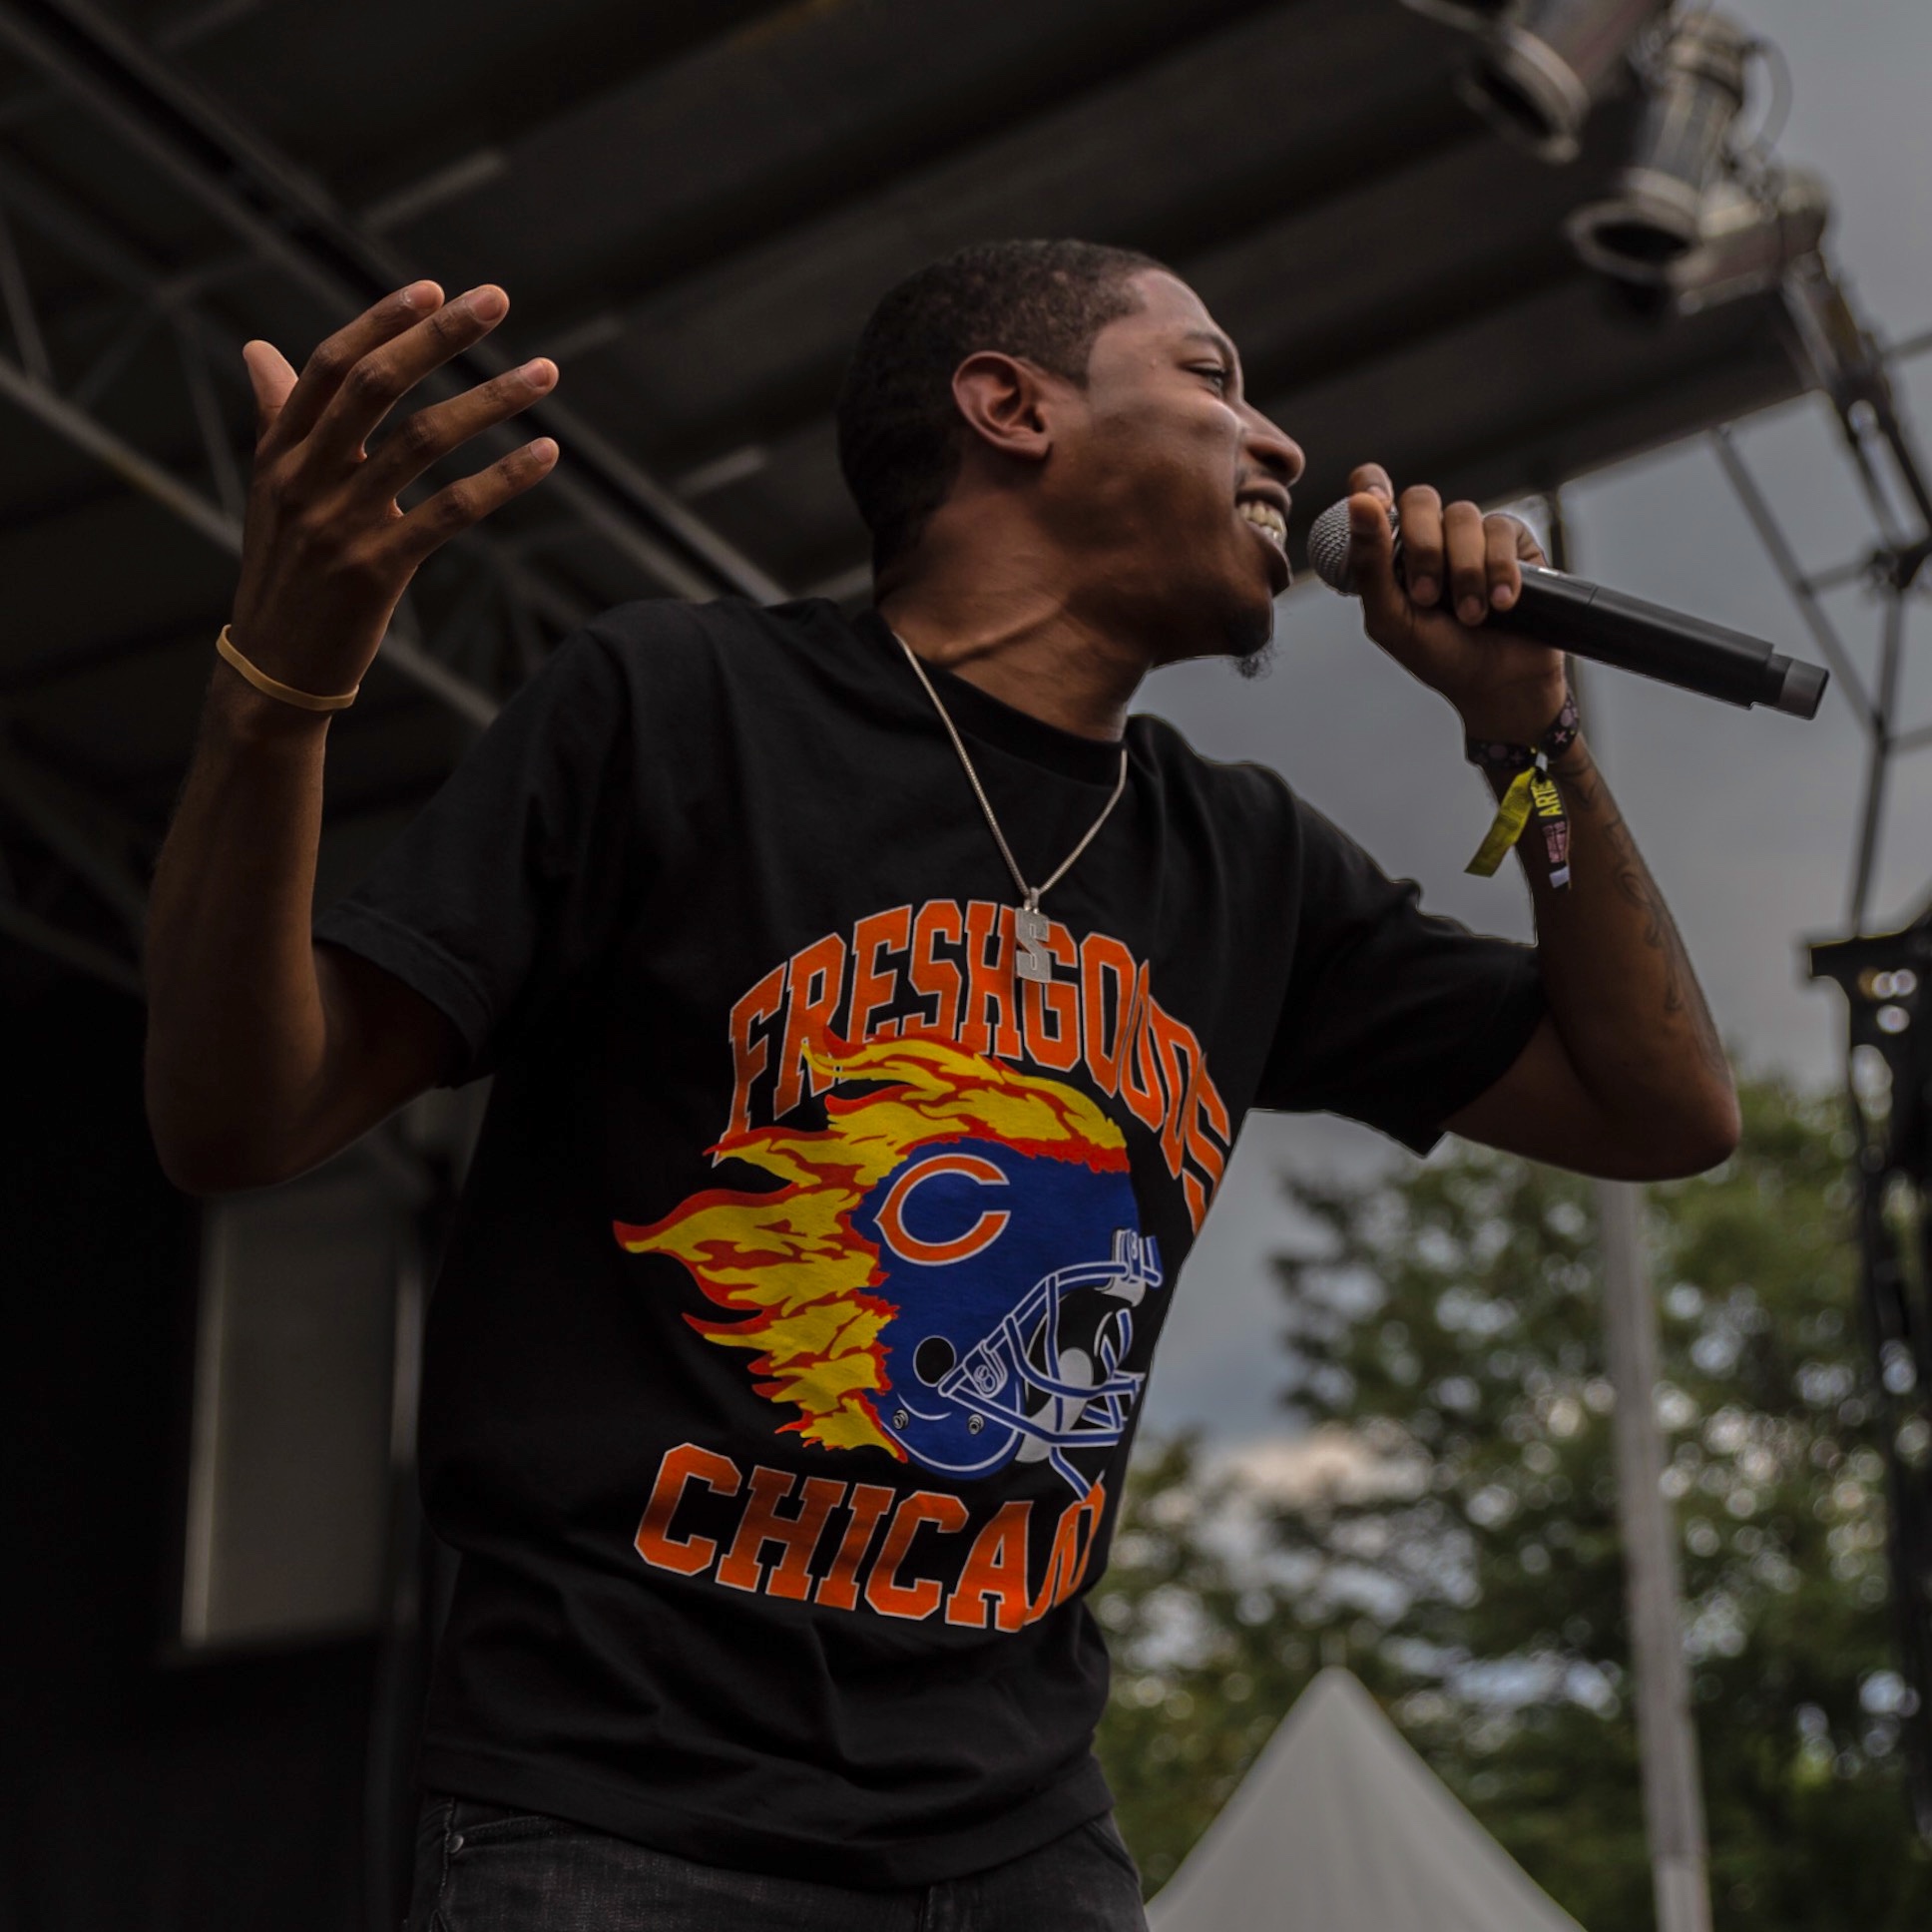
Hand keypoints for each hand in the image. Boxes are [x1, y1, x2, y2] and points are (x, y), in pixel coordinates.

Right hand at [226, 280, 558, 707]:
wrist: (275, 669)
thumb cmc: (284, 573)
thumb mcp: (272, 491)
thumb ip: (275, 417)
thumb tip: (258, 348)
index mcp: (280, 451)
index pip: (332, 366)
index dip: (383, 322)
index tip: (432, 288)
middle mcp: (305, 478)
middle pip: (377, 386)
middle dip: (439, 336)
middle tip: (497, 298)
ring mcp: (340, 524)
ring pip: (423, 441)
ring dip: (492, 400)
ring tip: (545, 372)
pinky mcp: (377, 571)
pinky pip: (451, 512)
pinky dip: (503, 478)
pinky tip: (545, 453)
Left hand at [1344, 463, 1566, 742]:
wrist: (1500, 684)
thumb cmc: (1440, 656)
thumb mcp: (1391, 620)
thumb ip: (1370, 566)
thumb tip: (1360, 506)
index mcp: (1390, 553)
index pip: (1372, 494)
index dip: (1370, 486)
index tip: (1374, 503)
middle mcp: (1430, 537)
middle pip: (1419, 499)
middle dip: (1424, 548)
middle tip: (1428, 596)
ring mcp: (1471, 537)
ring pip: (1463, 515)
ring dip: (1465, 572)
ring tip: (1472, 615)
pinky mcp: (1512, 543)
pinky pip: (1502, 530)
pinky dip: (1500, 571)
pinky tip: (1503, 604)